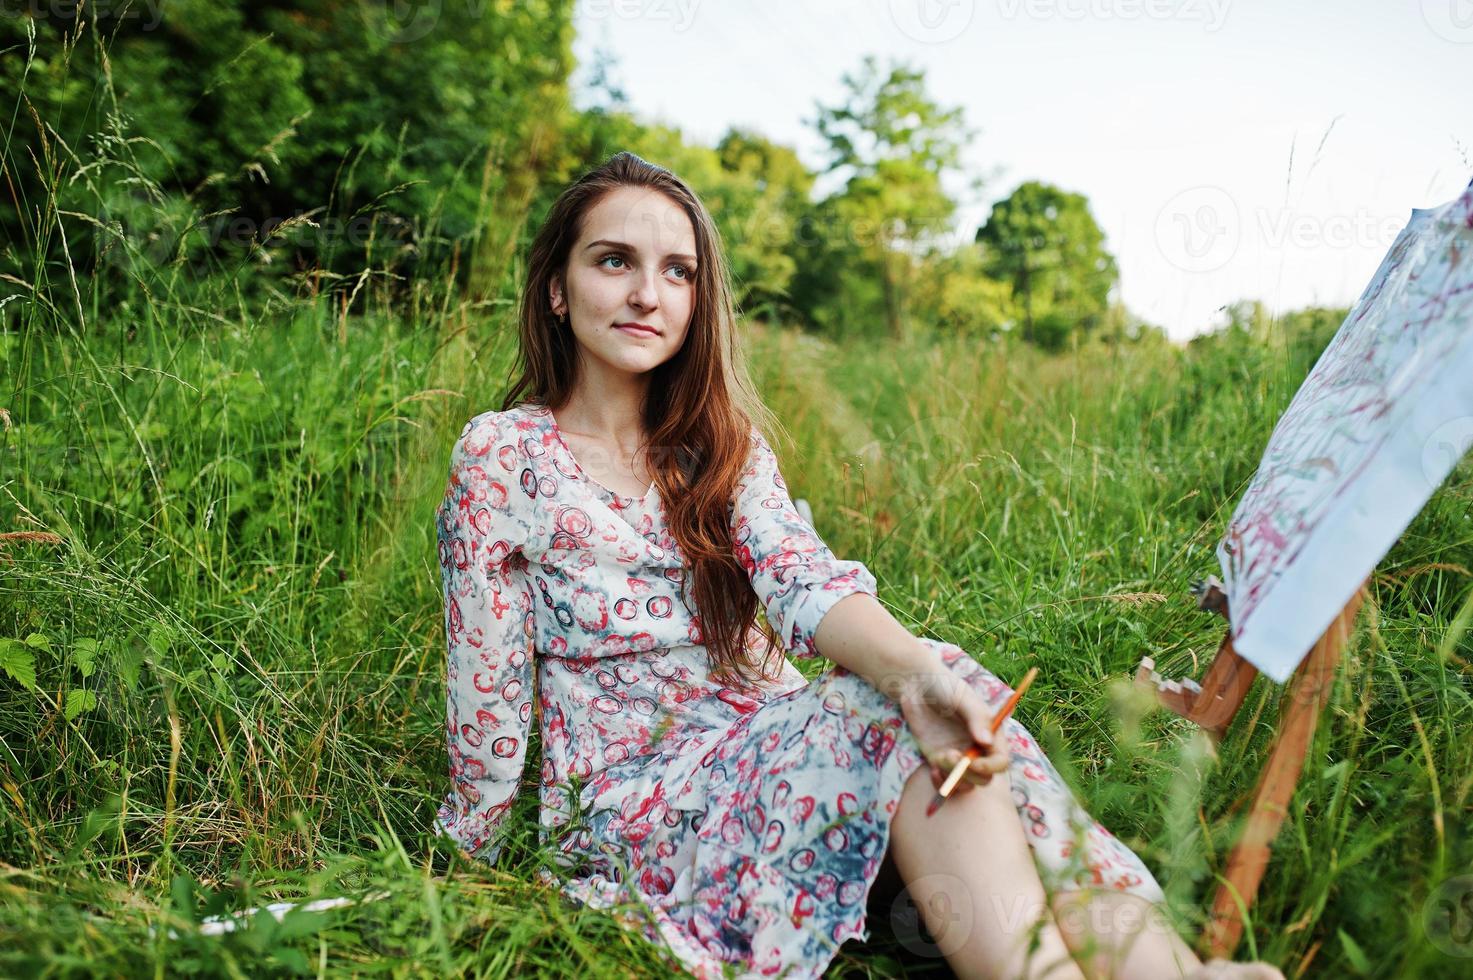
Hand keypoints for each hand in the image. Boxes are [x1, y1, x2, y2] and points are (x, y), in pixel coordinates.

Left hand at [896, 664, 1010, 796]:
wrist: (917, 685)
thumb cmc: (945, 686)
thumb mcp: (963, 697)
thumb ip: (976, 718)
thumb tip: (987, 742)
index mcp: (990, 734)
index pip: (1000, 761)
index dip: (990, 767)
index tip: (973, 763)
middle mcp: (977, 749)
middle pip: (984, 778)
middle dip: (968, 774)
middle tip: (950, 756)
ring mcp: (958, 757)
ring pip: (965, 784)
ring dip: (954, 779)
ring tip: (940, 759)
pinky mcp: (939, 761)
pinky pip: (946, 783)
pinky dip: (941, 783)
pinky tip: (933, 770)